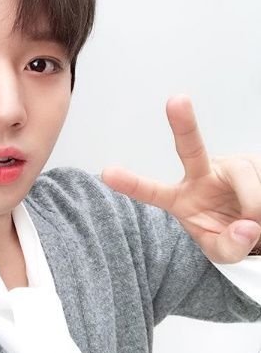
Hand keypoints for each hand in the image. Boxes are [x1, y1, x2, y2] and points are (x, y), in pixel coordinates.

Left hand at [101, 95, 260, 263]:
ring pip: (242, 174)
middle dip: (184, 125)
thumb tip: (247, 227)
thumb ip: (228, 247)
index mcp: (182, 199)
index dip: (131, 184)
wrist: (255, 224)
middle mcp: (202, 175)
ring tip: (256, 224)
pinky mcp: (254, 163)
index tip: (107, 173)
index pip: (153, 192)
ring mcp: (230, 167)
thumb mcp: (222, 252)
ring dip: (254, 203)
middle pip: (190, 148)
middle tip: (176, 101)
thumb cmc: (229, 234)